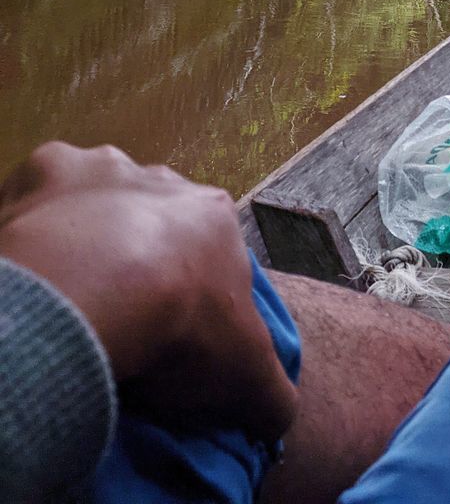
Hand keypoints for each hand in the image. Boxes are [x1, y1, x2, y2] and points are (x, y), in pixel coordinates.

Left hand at [0, 142, 296, 442]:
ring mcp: (104, 169)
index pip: (211, 250)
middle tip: (120, 313)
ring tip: (73, 293)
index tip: (173, 331)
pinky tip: (37, 265)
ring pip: (99, 199)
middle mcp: (164, 181)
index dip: (193, 289)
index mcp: (215, 217)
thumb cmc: (181, 327)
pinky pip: (41, 193)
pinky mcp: (46, 170)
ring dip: (90, 235)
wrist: (95, 293)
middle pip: (154, 219)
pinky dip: (37, 223)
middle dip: (141, 255)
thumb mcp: (247, 377)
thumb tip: (279, 413)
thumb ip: (271, 392)